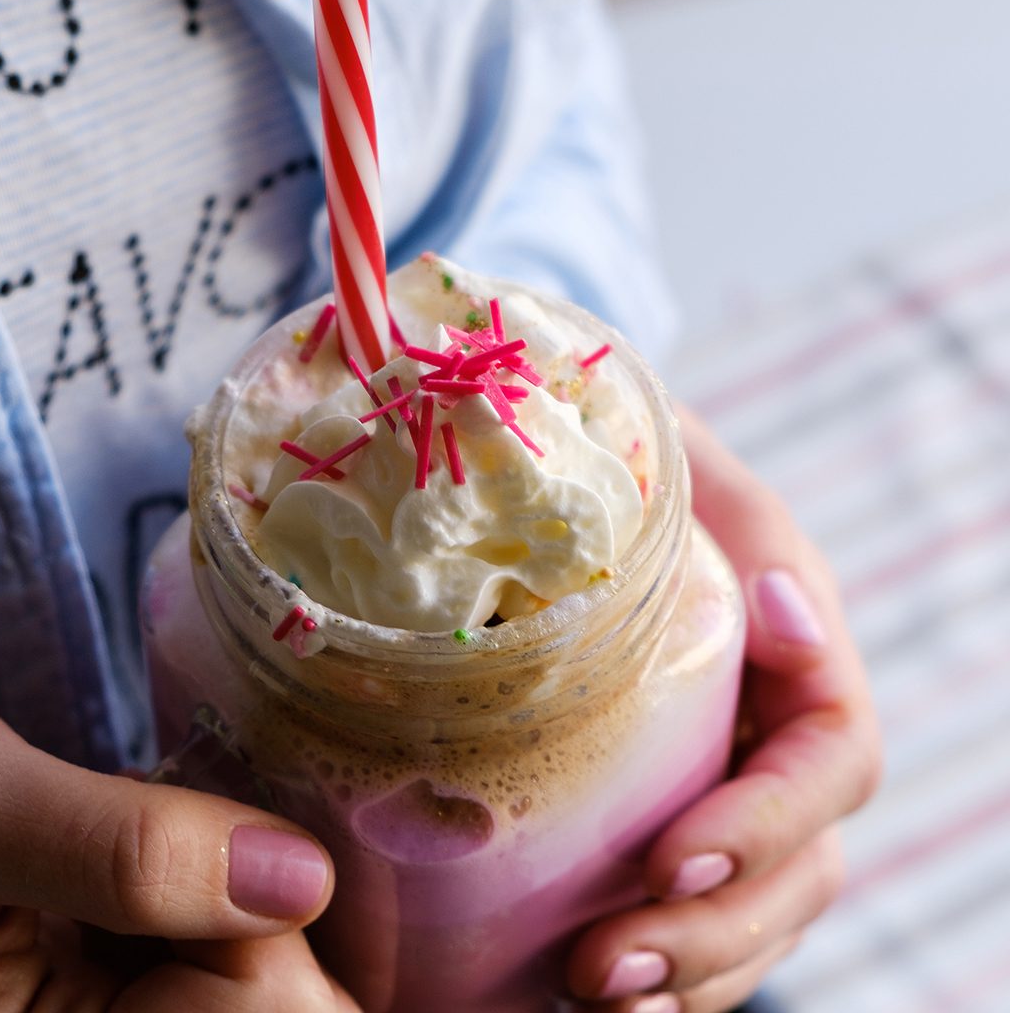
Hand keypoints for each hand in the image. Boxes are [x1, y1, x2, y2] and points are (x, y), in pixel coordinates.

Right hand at [0, 672, 360, 1011]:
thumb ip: (125, 854)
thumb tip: (303, 879)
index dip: (272, 926)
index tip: (223, 836)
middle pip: (279, 1011)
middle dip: (275, 908)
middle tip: (210, 822)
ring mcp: (100, 1012)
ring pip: (260, 975)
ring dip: (251, 886)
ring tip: (183, 821)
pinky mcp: (110, 979)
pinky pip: (215, 944)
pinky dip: (223, 878)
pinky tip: (179, 833)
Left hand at [565, 407, 881, 1010]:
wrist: (569, 458)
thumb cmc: (619, 443)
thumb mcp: (669, 449)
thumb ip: (728, 508)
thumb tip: (786, 611)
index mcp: (796, 635)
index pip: (831, 755)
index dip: (770, 821)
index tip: (670, 858)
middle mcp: (776, 713)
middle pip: (800, 861)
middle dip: (714, 929)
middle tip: (604, 967)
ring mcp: (727, 764)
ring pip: (754, 905)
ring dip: (684, 970)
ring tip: (587, 996)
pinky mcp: (668, 798)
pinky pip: (693, 907)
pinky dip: (658, 969)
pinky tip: (575, 997)